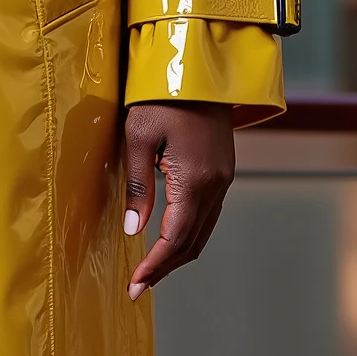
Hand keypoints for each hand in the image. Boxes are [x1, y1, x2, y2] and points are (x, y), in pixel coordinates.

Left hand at [123, 101, 233, 295]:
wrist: (199, 68)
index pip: (174, 238)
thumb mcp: (138, 136)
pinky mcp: (222, 171)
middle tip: (137, 287)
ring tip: (151, 271)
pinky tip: (169, 240)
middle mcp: (216, 185)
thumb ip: (137, 186)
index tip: (134, 286)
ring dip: (177, 254)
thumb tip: (133, 229)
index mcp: (196, 180)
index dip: (154, 266)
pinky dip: (188, 235)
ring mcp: (223, 179)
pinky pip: (208, 215)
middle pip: (192, 242)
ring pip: (203, 231)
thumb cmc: (163, 96)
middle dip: (165, 268)